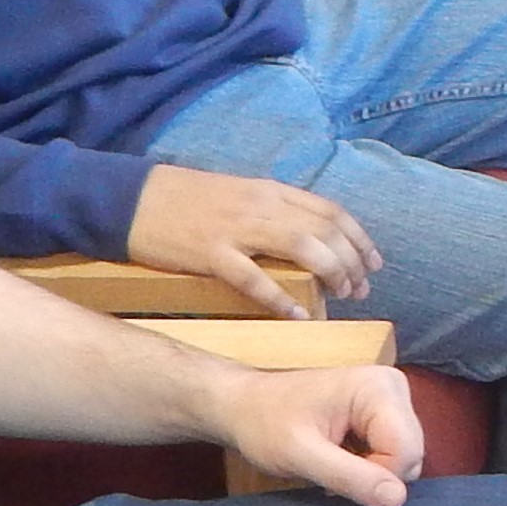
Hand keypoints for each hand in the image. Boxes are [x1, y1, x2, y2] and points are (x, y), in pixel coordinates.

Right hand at [126, 163, 376, 314]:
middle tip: (360, 290)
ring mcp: (236, 229)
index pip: (330, 211)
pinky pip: (254, 278)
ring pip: (302, 248)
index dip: (359, 238)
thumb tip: (309, 239)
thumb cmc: (186, 199)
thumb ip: (273, 212)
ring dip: (329, 274)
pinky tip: (298, 315)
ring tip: (341, 298)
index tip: (374, 262)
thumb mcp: (239, 195)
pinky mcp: (210, 253)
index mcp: (270, 190)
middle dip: (351, 262)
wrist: (132, 197)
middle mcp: (261, 205)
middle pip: (324, 232)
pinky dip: (281, 298)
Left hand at [205, 359, 425, 505]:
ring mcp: (390, 398)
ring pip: (404, 456)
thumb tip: (397, 499)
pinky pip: (393, 451)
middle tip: (330, 474)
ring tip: (332, 466)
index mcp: (377, 388)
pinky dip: (369, 465)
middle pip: (411, 453)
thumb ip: (349, 476)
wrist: (243, 406)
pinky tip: (340, 460)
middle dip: (375, 475)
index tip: (333, 481)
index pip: (406, 451)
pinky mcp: (383, 410)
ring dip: (371, 473)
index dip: (376, 478)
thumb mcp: (300, 455)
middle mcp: (393, 386)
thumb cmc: (264, 425)